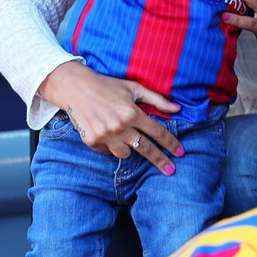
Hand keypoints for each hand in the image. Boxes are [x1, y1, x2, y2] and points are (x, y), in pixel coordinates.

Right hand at [39, 61, 183, 174]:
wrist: (75, 87)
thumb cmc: (107, 85)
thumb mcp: (133, 87)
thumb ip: (157, 99)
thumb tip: (177, 108)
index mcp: (132, 112)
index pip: (158, 132)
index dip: (171, 143)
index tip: (181, 153)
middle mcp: (120, 126)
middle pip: (146, 149)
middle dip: (160, 161)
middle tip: (171, 171)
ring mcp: (105, 135)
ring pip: (125, 154)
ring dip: (129, 148)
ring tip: (123, 135)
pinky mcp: (92, 141)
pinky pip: (108, 152)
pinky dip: (111, 145)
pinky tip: (106, 131)